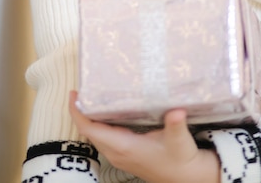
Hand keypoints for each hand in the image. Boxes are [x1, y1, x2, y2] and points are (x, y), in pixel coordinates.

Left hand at [69, 91, 219, 182]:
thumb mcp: (180, 141)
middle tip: (81, 87)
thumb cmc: (181, 159)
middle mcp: (116, 152)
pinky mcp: (123, 153)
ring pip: (95, 134)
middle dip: (80, 110)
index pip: (90, 129)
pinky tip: (104, 109)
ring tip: (89, 94)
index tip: (73, 94)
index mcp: (124, 146)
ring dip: (89, 116)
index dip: (78, 112)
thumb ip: (176, 125)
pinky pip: (103, 137)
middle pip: (88, 130)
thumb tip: (176, 112)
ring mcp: (118, 154)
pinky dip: (98, 123)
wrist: (186, 178)